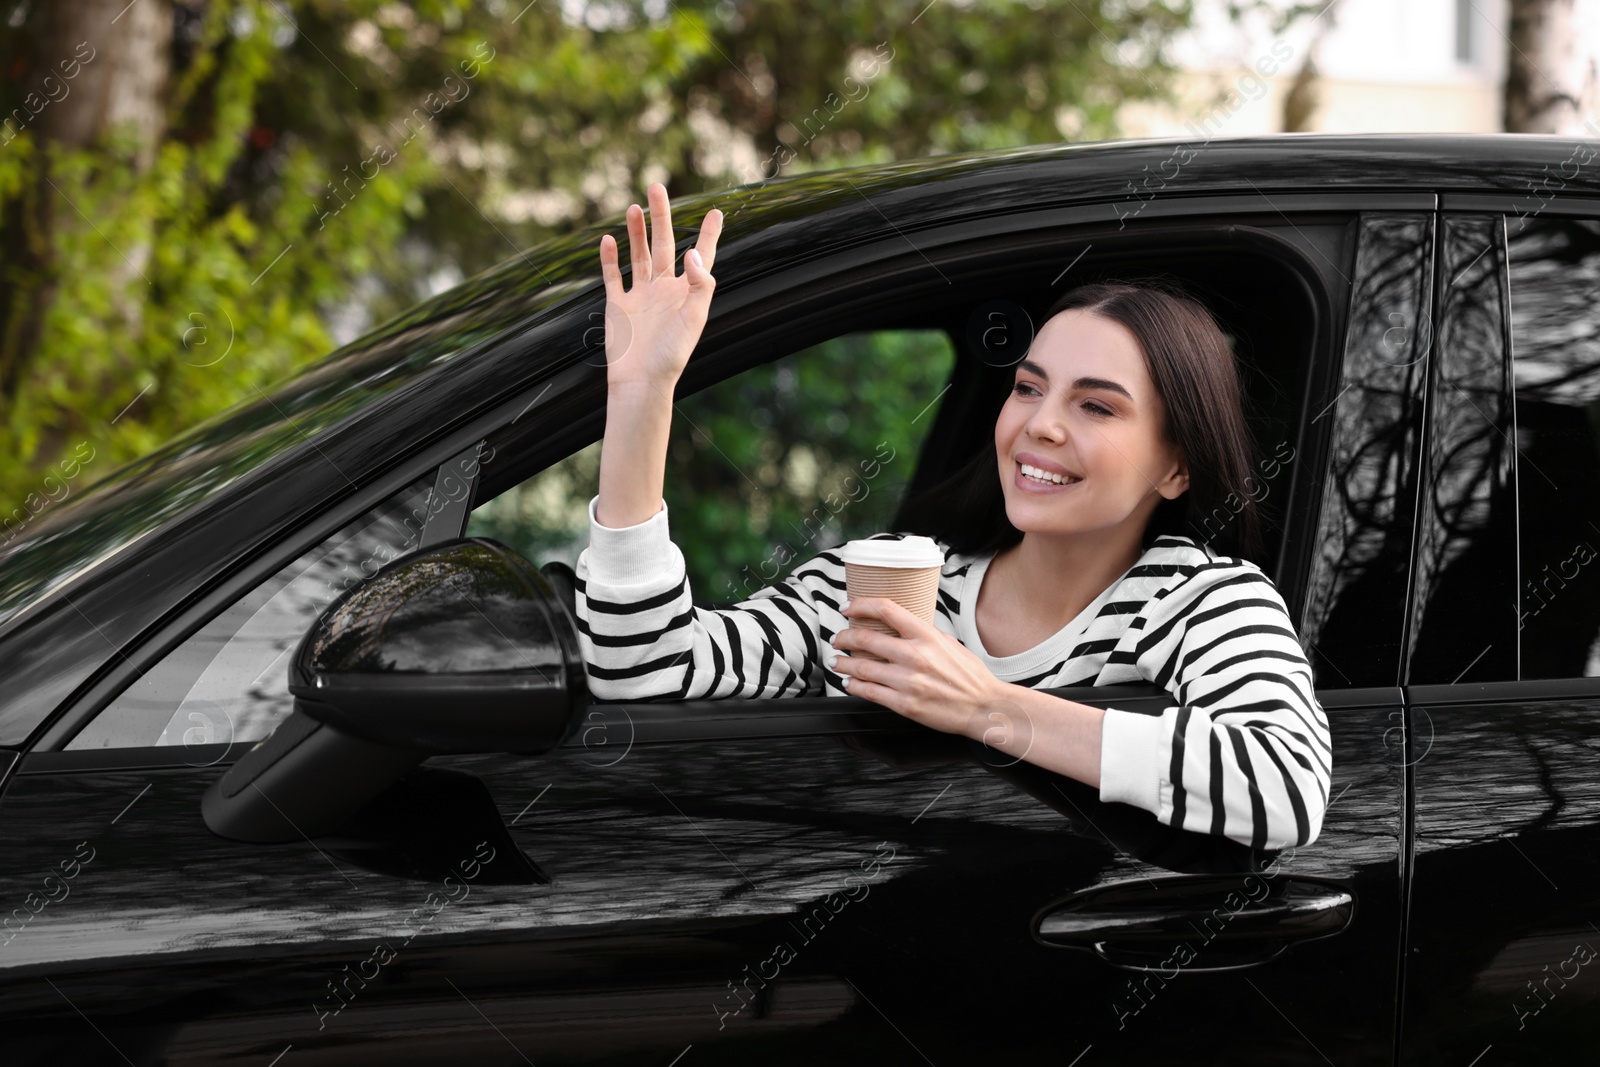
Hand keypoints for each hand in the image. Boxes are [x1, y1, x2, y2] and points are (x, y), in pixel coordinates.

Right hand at [598, 182, 722, 389]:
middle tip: (657, 187)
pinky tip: (609, 239)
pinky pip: (613, 276)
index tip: (715, 212)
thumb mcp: (694, 318)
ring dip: (636, 232)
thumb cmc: (672, 355)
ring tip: (635, 207)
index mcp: (686, 293)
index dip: (708, 235)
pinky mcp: (619, 306)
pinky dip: (610, 258)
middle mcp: (664, 290)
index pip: (700, 257)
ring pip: (638, 256)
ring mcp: (640, 297)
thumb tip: (691, 252)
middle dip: (662, 217)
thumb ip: (699, 283)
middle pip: (663, 245)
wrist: (641, 381)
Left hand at [829, 598, 1016, 739]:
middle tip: (838, 639)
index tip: (848, 608)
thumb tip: (897, 625)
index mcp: (926, 636)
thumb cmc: (969, 676)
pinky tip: (850, 682)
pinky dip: (854, 685)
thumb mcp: (948, 642)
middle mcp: (915, 655)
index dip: (860, 605)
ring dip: (843, 663)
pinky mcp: (904, 704)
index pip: (886, 610)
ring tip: (838, 662)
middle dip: (844, 637)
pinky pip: (869, 692)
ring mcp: (908, 681)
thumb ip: (921, 633)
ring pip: (861, 667)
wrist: (983, 706)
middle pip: (865, 638)